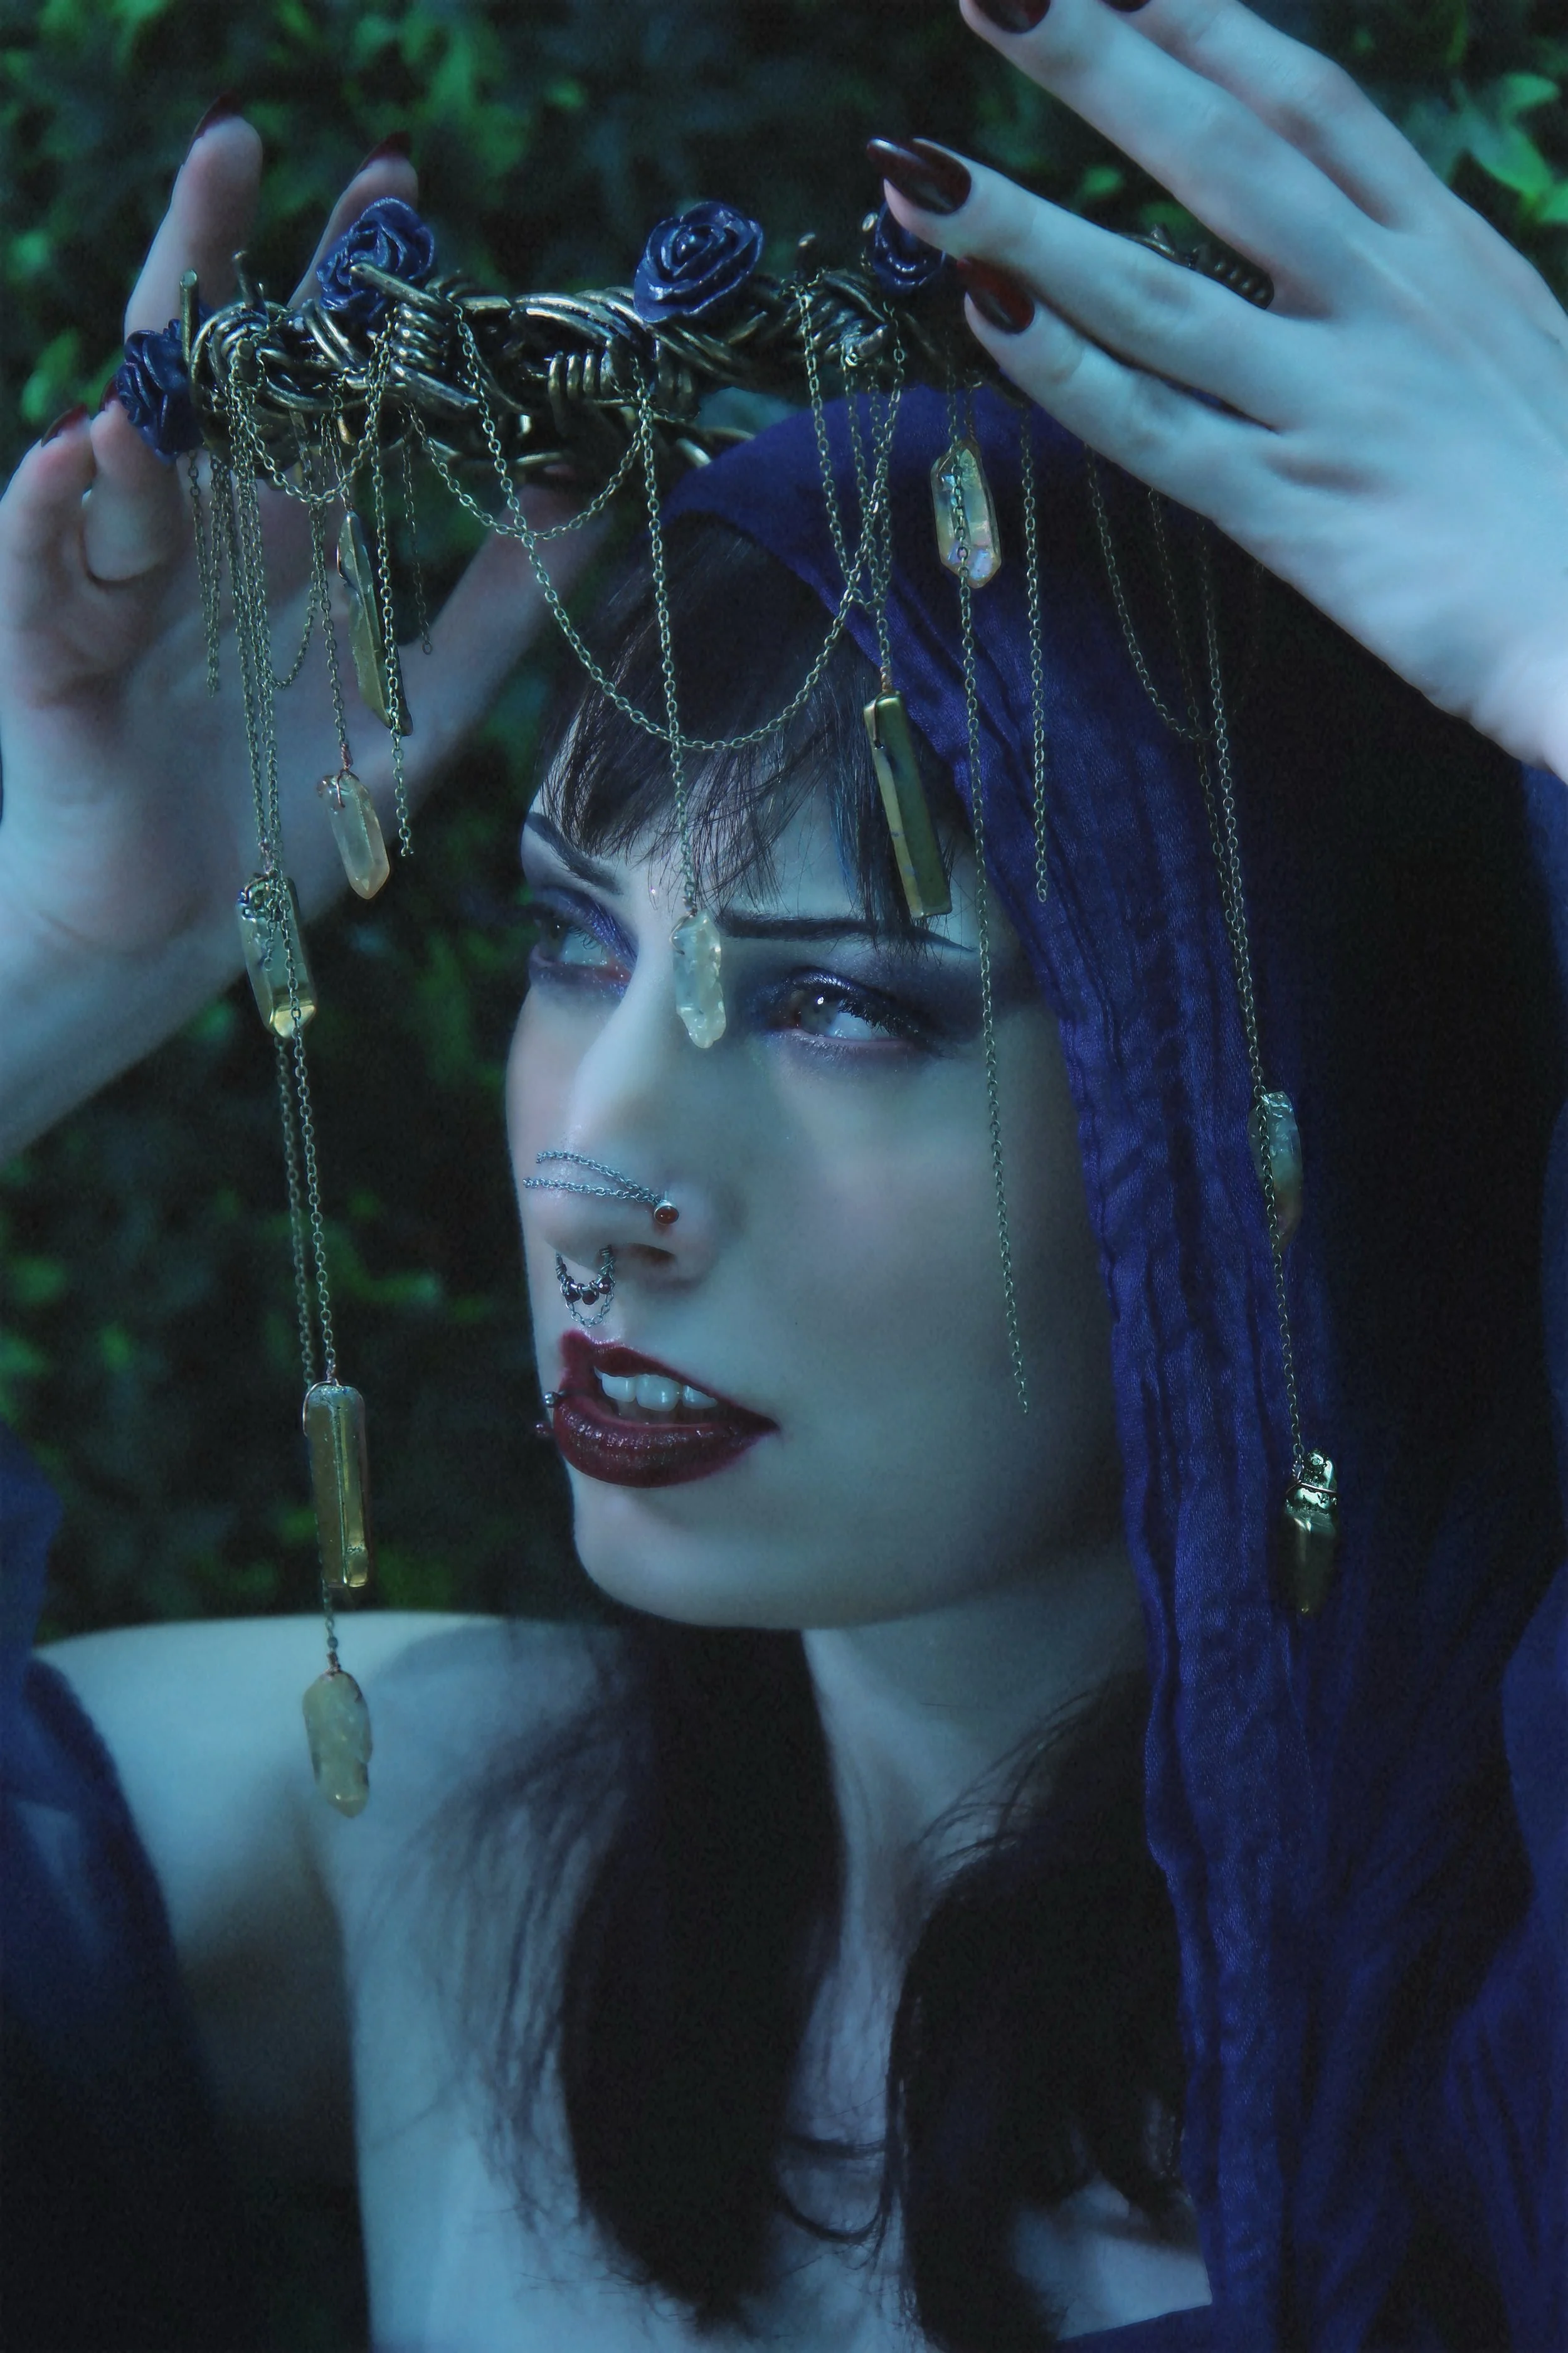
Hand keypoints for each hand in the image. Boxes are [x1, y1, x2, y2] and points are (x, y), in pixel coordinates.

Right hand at [0, 114, 593, 970]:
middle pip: (207, 373)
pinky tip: (85, 452)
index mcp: (288, 540)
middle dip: (216, 260)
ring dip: (153, 376)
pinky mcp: (48, 645)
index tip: (399, 198)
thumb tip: (593, 501)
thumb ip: (499, 610)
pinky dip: (58, 508)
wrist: (179, 924)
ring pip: (126, 449)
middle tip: (241, 145)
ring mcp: (117, 580)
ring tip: (189, 310)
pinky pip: (41, 559)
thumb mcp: (423, 711)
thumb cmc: (290, 820)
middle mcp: (200, 538)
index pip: (318, 389)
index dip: (347, 296)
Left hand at [878, 0, 1567, 780]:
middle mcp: (1379, 306)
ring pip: (1153, 292)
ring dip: (1025, 227)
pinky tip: (985, 317)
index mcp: (1441, 254)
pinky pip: (1153, 432)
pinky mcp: (1292, 515)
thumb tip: (1339, 232)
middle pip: (1221, 156)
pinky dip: (1065, 374)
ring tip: (917, 179)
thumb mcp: (1512, 345)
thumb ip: (1418, 282)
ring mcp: (1330, 407)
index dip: (1208, 28)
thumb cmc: (1562, 495)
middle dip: (1102, 69)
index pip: (1311, 106)